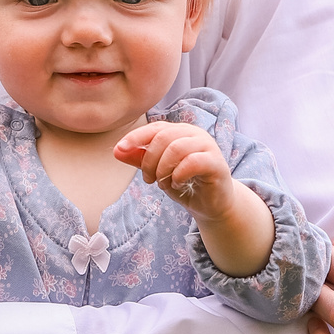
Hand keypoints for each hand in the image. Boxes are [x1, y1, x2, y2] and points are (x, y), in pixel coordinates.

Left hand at [115, 118, 234, 214]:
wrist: (211, 204)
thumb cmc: (185, 183)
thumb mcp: (157, 171)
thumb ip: (140, 159)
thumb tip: (116, 150)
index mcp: (179, 132)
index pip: (155, 128)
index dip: (135, 137)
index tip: (120, 149)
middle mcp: (194, 134)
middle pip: (164, 138)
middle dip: (149, 160)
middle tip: (148, 180)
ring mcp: (208, 147)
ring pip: (177, 148)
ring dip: (163, 170)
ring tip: (163, 184)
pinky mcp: (216, 163)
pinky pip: (193, 162)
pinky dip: (178, 175)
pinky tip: (176, 185)